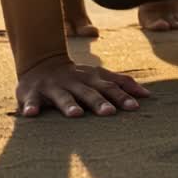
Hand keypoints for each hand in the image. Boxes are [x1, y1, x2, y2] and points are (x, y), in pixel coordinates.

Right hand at [16, 54, 150, 116]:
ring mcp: (53, 87)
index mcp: (90, 79)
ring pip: (62, 97)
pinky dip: (30, 106)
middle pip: (88, 92)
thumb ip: (121, 83)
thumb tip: (147, 94)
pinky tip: (31, 114)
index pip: (109, 87)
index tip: (135, 106)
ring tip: (76, 115)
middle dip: (99, 102)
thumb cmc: (76, 76)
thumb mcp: (98, 76)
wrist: (40, 63)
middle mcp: (73, 82)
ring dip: (69, 105)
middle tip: (110, 113)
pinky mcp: (31, 93)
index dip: (122, 96)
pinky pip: (30, 100)